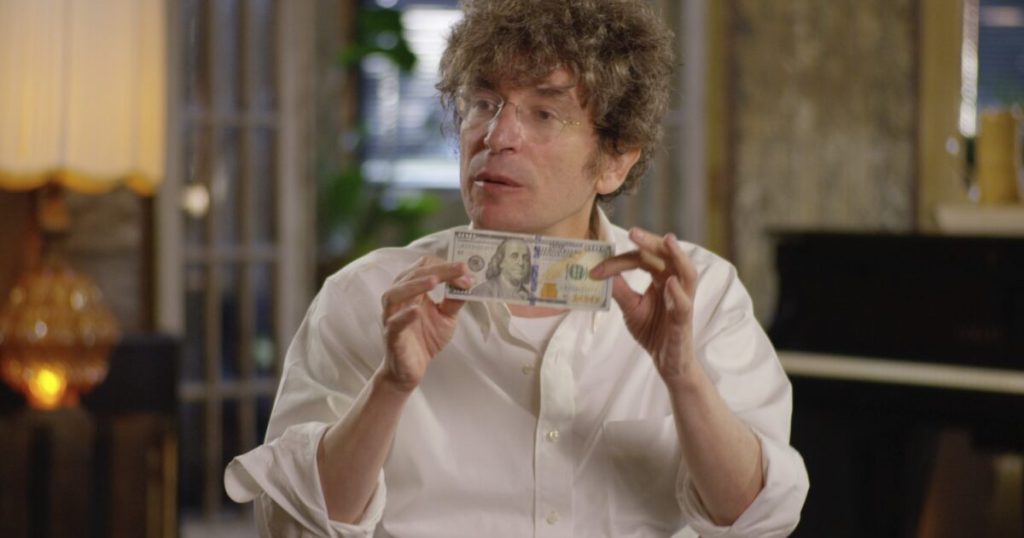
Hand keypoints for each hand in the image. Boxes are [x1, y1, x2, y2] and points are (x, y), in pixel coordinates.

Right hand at [380, 256, 471, 391]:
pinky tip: (417, 311)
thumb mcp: (446, 316)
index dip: (445, 266)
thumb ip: (454, 299)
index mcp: (411, 291)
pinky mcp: (391, 337)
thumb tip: (468, 282)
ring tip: (434, 281)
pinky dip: (404, 316)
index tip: (465, 269)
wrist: (410, 371)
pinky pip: (393, 324)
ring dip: (414, 285)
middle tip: (460, 268)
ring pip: (394, 294)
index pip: (423, 267)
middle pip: (411, 275)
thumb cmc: (425, 339)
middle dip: (438, 270)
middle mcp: (398, 300)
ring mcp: (392, 318)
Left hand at [591, 228, 698, 386]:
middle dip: (652, 242)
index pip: (644, 259)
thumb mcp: (630, 307)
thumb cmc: (653, 330)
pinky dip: (678, 292)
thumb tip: (599, 271)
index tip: (596, 268)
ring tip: (667, 241)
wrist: (667, 362)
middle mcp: (675, 285)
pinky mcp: (684, 322)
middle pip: (668, 257)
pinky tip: (669, 282)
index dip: (620, 261)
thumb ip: (619, 289)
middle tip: (633, 232)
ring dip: (678, 256)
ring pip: (687, 274)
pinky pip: (684, 305)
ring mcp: (683, 302)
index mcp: (662, 278)